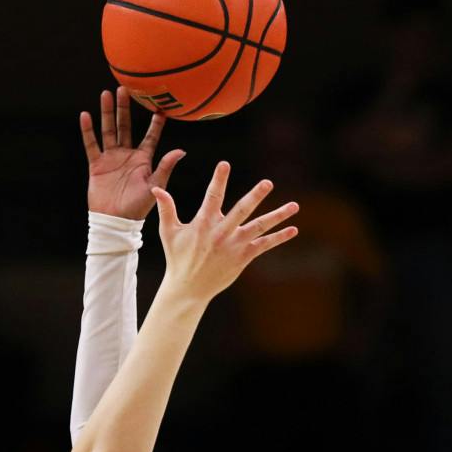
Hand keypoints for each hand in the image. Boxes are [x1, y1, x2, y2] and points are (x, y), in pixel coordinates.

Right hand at [84, 86, 183, 219]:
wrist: (116, 221)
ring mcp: (111, 158)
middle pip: (125, 126)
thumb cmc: (138, 207)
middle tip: (125, 88)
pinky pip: (91, 144)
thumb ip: (165, 167)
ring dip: (107, 113)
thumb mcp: (155, 185)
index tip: (159, 106)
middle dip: (125, 108)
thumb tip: (181, 151)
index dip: (155, 122)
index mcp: (143, 159)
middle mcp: (127, 155)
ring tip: (106, 94)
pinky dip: (88, 131)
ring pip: (109, 130)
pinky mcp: (97, 165)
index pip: (151, 136)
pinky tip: (85, 116)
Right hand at [150, 161, 298, 301]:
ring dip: (278, 216)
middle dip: (255, 196)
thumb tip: (156, 189)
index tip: (225, 164)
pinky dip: (279, 238)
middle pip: (242, 210)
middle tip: (268, 183)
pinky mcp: (243, 258)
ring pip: (259, 227)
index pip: (212, 196)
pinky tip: (293, 229)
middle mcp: (222, 233)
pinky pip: (264, 245)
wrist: (188, 288)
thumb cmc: (178, 257)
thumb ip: (166, 209)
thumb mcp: (169, 232)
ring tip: (294, 206)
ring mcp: (235, 246)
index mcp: (204, 224)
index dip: (218, 179)